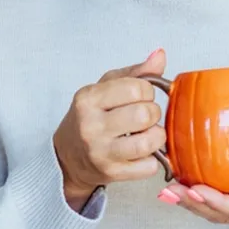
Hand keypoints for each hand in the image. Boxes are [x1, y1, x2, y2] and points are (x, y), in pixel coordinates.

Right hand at [54, 49, 167, 210]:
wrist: (67, 157)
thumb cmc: (90, 117)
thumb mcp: (104, 88)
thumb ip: (135, 73)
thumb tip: (160, 55)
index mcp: (88, 98)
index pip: (137, 87)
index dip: (147, 91)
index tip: (140, 97)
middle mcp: (91, 125)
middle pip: (145, 114)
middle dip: (153, 114)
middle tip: (144, 117)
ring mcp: (100, 152)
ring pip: (150, 141)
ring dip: (156, 137)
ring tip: (145, 134)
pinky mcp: (112, 173)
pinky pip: (150, 167)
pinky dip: (152, 160)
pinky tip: (140, 154)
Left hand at [159, 128, 228, 224]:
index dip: (219, 203)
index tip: (198, 190)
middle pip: (224, 215)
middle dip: (195, 205)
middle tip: (170, 189)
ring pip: (218, 211)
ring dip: (191, 201)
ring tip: (167, 188)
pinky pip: (221, 199)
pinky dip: (198, 192)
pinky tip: (181, 178)